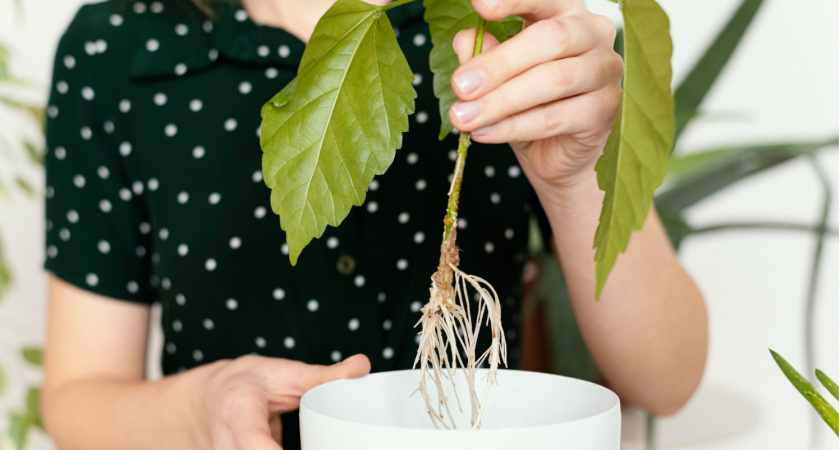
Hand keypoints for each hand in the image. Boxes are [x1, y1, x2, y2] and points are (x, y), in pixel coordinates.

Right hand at [192, 354, 370, 448]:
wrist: (215, 396)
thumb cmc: (252, 382)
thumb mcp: (286, 373)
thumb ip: (324, 375)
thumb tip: (362, 365)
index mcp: (239, 410)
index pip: (252, 440)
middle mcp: (227, 442)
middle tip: (326, 442)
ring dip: (301, 449)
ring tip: (319, 441)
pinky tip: (311, 446)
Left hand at [450, 0, 622, 188]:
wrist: (554, 153)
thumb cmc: (527, 103)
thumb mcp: (497, 77)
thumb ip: (483, 55)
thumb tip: (466, 39)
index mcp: (564, 11)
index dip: (513, 0)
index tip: (479, 5)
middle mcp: (592, 32)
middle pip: (551, 38)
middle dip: (499, 64)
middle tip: (461, 86)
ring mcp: (606, 70)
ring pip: (555, 80)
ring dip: (502, 101)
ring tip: (465, 117)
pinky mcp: (606, 110)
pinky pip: (557, 117)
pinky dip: (515, 126)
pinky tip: (485, 132)